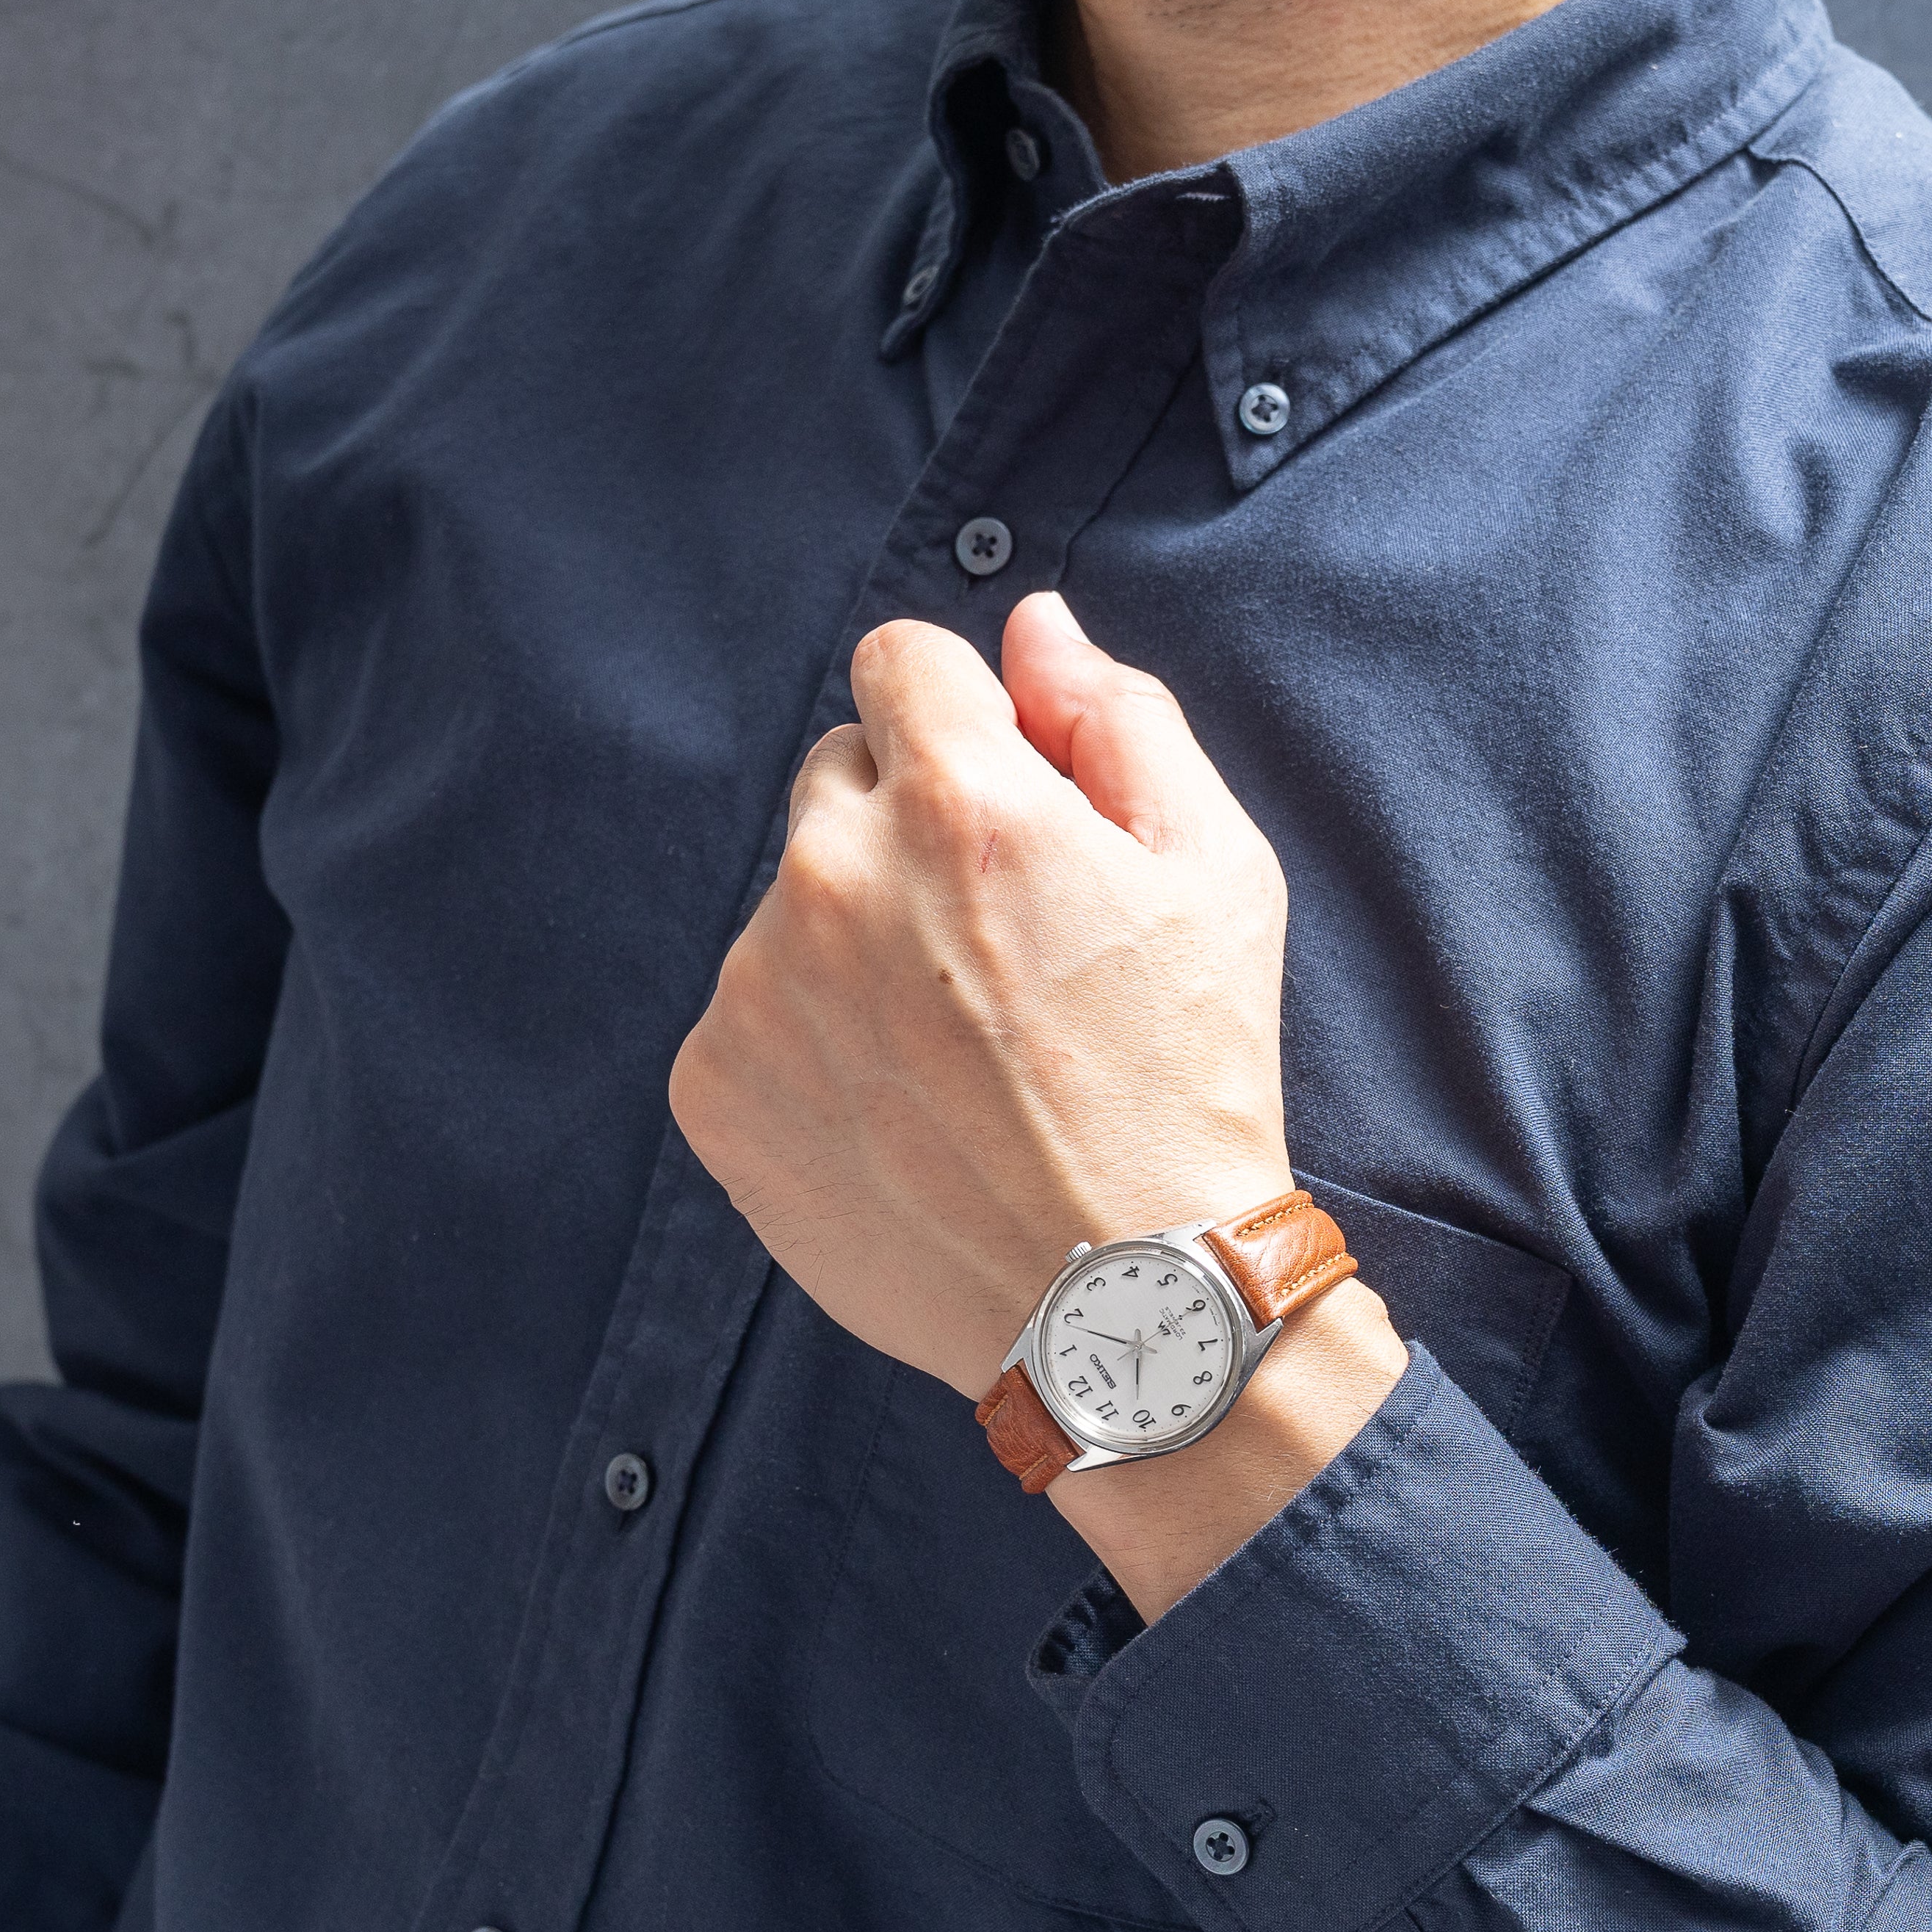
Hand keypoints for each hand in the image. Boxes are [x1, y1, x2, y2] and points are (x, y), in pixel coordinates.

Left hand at [669, 595, 1404, 1618]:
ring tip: (957, 1057)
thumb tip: (1033, 627)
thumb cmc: (1189, 1085)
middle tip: (998, 954)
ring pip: (792, 906)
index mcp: (959, 801)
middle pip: (838, 778)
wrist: (1124, 1303)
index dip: (966, 726)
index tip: (1006, 809)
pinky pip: (748, 1016)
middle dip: (910, 831)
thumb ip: (1119, 720)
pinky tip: (902, 1113)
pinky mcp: (716, 1088)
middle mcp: (835, 878)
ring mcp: (758, 988)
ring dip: (857, 945)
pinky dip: (809, 1046)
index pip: (902, 663)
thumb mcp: (1215, 874)